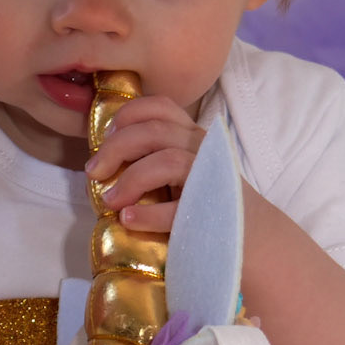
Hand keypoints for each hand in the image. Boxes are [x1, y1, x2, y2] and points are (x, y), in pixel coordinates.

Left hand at [84, 93, 203, 233]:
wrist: (250, 237)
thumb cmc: (208, 204)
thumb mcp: (183, 171)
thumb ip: (152, 160)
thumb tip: (102, 167)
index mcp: (193, 137)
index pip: (161, 107)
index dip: (128, 115)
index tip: (108, 136)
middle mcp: (205, 149)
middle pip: (155, 131)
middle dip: (115, 148)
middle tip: (94, 172)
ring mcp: (213, 177)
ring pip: (167, 161)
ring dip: (130, 180)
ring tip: (111, 202)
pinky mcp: (215, 210)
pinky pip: (177, 208)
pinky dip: (147, 214)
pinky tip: (129, 219)